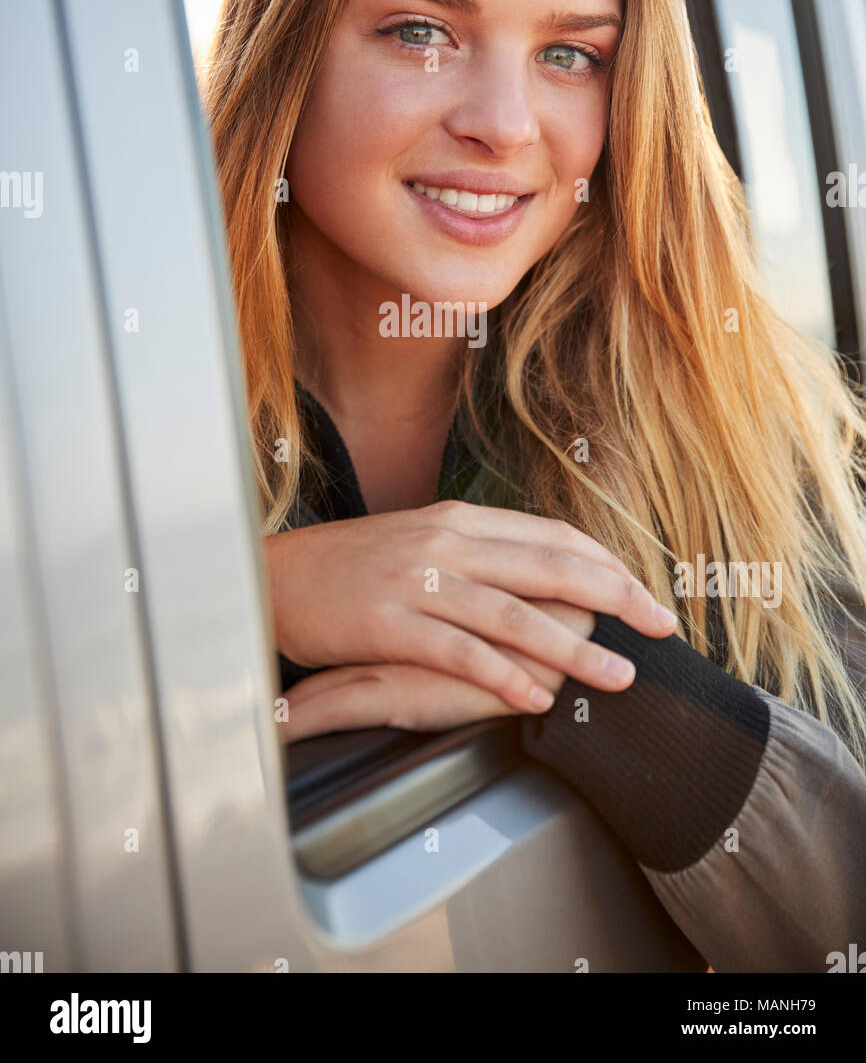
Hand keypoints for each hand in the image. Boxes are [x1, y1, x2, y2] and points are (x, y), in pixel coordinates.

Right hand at [264, 499, 675, 716]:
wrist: (272, 577)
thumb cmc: (348, 567)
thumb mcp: (418, 542)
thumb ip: (476, 550)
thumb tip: (539, 568)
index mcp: (458, 520)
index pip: (552, 534)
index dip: (607, 562)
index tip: (644, 590)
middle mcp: (446, 544)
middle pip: (550, 565)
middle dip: (616, 596)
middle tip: (661, 626)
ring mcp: (418, 582)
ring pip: (515, 614)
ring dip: (576, 649)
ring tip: (618, 676)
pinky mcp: (390, 623)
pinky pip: (460, 652)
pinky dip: (505, 676)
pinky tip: (537, 699)